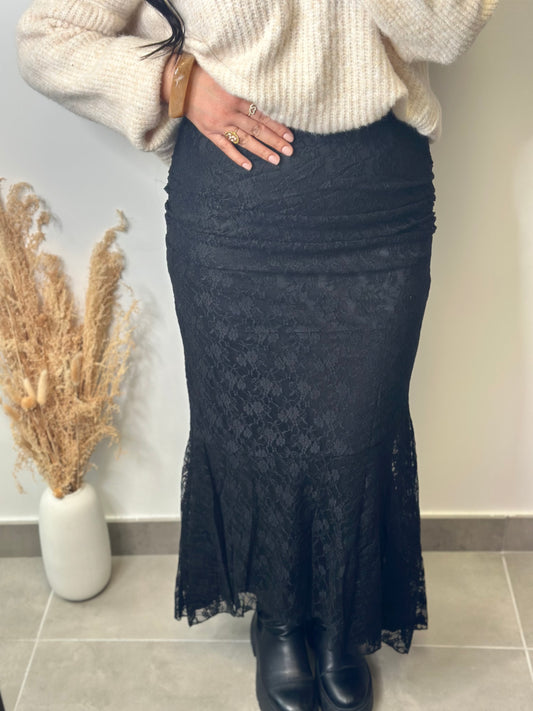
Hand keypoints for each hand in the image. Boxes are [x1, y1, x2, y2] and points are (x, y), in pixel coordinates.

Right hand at [162, 56, 293, 170]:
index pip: (263, 114)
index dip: (278, 125)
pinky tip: (249, 166)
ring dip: (261, 151)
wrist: (179, 84)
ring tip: (276, 160)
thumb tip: (266, 97)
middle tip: (289, 150)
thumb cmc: (204, 76)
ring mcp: (220, 125)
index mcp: (237, 98)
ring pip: (245, 140)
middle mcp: (230, 113)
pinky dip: (237, 157)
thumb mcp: (228, 78)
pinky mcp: (210, 132)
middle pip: (258, 129)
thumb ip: (245, 89)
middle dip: (275, 140)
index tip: (290, 134)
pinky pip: (225, 147)